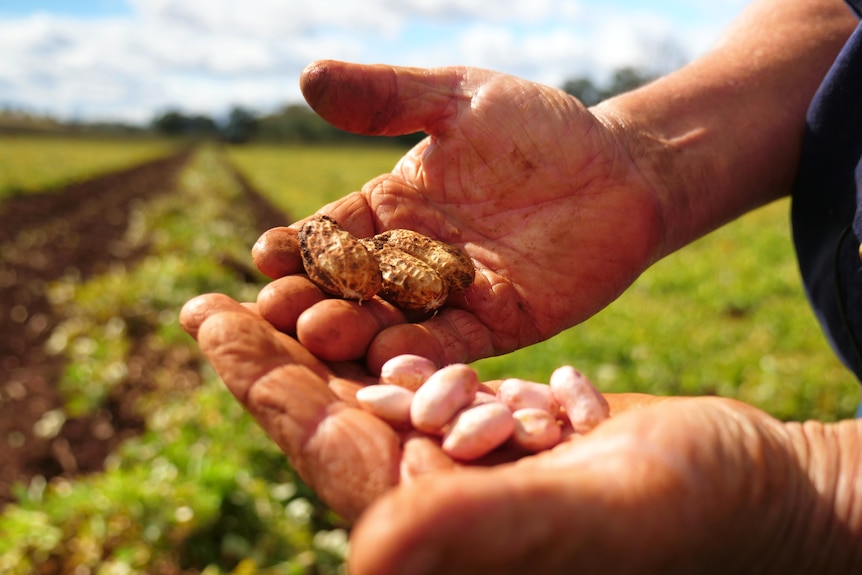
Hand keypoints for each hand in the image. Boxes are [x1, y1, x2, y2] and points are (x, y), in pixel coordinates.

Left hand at [180, 293, 851, 574]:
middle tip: (215, 301)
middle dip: (275, 359)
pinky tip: (371, 310)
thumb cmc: (689, 516)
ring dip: (330, 343)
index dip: (263, 383)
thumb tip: (372, 554)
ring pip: (378, 395)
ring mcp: (469, 465)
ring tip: (282, 291)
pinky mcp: (503, 437)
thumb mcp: (590, 515)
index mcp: (438, 523)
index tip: (208, 318)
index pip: (325, 444)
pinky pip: (434, 382)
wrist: (752, 494)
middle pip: (335, 416)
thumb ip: (485, 531)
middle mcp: (440, 497)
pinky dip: (398, 341)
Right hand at [284, 60, 667, 368]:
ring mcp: (454, 295)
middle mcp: (414, 258)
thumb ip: (388, 97)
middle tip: (277, 309)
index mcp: (395, 206)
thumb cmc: (541, 127)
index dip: (299, 244)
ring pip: (393, 319)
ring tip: (322, 333)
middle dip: (313, 296)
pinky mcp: (497, 324)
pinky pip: (452, 341)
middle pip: (352, 286)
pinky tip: (389, 356)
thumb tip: (307, 77)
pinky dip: (421, 349)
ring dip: (357, 330)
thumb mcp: (460, 99)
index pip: (334, 231)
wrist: (622, 169)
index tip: (265, 255)